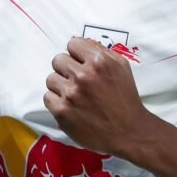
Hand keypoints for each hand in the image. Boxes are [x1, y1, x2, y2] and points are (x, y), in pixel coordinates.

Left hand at [44, 38, 159, 158]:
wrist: (128, 132)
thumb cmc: (126, 99)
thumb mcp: (121, 67)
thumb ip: (102, 51)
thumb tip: (81, 43)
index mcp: (99, 61)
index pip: (72, 44)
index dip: (77, 54)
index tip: (81, 64)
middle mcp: (83, 75)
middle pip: (58, 60)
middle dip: (67, 69)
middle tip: (77, 81)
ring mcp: (71, 94)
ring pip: (50, 78)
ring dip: (61, 85)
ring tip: (74, 95)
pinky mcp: (62, 111)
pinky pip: (47, 97)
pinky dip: (57, 101)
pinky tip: (70, 106)